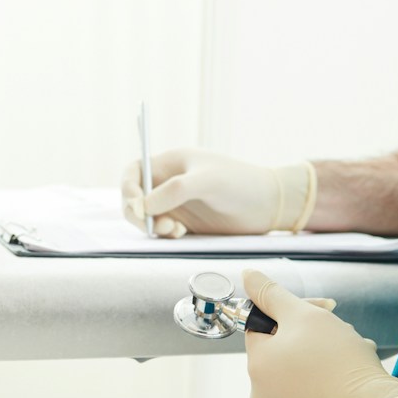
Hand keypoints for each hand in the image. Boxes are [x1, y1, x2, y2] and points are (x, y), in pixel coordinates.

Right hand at [119, 148, 314, 236]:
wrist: (268, 205)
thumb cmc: (240, 183)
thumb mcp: (207, 181)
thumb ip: (174, 191)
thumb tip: (143, 206)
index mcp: (170, 163)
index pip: (134, 172)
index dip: (128, 188)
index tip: (137, 205)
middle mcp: (169, 182)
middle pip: (135, 197)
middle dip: (136, 211)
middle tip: (150, 225)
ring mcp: (176, 204)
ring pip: (146, 216)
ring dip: (151, 225)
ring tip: (172, 230)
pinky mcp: (186, 223)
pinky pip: (162, 230)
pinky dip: (164, 235)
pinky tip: (181, 233)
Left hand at [240, 269, 397, 397]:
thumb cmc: (339, 363)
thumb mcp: (303, 315)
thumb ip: (271, 294)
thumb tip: (248, 276)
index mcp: (257, 365)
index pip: (263, 327)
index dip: (292, 314)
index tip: (319, 312)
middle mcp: (262, 396)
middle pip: (283, 352)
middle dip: (311, 337)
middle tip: (340, 333)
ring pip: (300, 376)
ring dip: (323, 360)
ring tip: (351, 356)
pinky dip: (328, 388)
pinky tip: (351, 382)